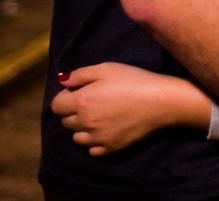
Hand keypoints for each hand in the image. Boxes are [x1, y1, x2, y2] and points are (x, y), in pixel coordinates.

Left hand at [50, 62, 211, 156]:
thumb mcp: (107, 68)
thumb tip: (61, 80)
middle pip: (66, 121)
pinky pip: (92, 150)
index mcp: (82, 101)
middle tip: (93, 101)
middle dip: (74, 110)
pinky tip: (107, 129)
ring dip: (83, 128)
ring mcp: (98, 138)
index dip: (66, 96)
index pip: (57, 105)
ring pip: (77, 137)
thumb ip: (80, 74)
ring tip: (100, 116)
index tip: (80, 91)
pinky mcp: (110, 148)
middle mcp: (86, 123)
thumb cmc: (134, 80)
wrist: (161, 101)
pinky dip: (95, 141)